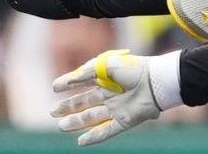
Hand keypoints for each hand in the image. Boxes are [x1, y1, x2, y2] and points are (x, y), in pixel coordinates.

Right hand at [51, 49, 179, 146]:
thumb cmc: (133, 69)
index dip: (69, 84)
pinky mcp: (125, 121)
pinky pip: (107, 131)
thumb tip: (71, 78)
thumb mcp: (108, 65)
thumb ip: (88, 71)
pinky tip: (80, 142)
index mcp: (108, 78)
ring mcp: (117, 108)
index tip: (55, 87)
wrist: (155, 81)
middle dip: (68, 107)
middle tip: (52, 111)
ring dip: (76, 122)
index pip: (84, 82)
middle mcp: (111, 94)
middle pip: (85, 102)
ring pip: (92, 117)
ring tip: (61, 126)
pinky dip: (93, 137)